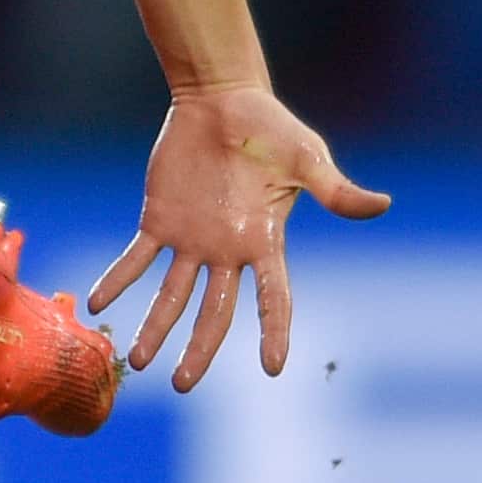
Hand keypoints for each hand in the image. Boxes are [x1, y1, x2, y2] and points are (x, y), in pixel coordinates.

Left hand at [88, 83, 386, 393]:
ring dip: (155, 328)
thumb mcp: (307, 158)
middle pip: (213, 312)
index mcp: (265, 242)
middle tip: (181, 384)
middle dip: (198, 349)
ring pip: (171, 296)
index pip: (273, 298)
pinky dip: (118, 280)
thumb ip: (335, 190)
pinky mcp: (159, 219)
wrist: (222, 98)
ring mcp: (191, 239)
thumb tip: (382, 204)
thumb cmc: (270, 127)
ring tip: (139, 361)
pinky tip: (99, 303)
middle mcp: (227, 251)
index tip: (272, 368)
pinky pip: (136, 258)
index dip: (273, 332)